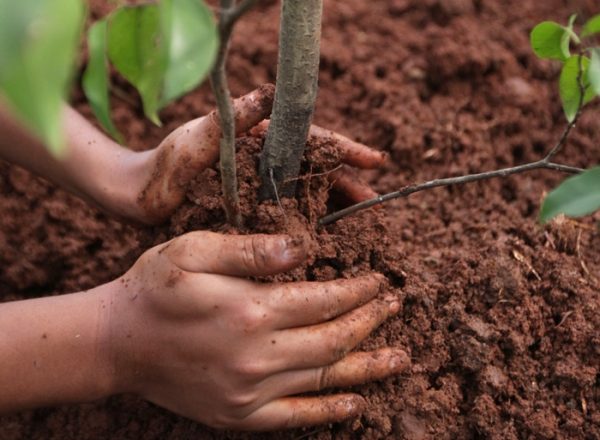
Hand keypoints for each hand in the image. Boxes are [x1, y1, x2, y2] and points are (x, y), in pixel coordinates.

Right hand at [105, 232, 407, 429]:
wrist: (116, 344)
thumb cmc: (155, 288)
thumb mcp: (194, 251)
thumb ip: (251, 250)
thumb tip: (304, 248)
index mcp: (249, 310)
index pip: (324, 299)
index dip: (358, 290)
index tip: (379, 281)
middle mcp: (256, 356)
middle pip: (334, 339)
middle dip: (371, 321)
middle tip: (396, 307)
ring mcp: (249, 392)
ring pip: (324, 378)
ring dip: (367, 366)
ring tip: (401, 358)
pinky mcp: (239, 415)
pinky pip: (296, 417)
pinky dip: (330, 411)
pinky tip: (357, 403)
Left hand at [130, 84, 385, 224]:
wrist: (139, 198)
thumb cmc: (163, 165)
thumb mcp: (197, 138)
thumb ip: (233, 118)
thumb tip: (270, 92)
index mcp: (258, 138)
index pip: (309, 139)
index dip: (343, 149)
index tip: (374, 161)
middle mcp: (263, 161)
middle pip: (314, 168)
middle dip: (345, 180)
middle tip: (373, 198)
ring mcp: (258, 187)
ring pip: (305, 192)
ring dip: (332, 203)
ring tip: (358, 217)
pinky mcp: (251, 210)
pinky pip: (287, 214)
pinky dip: (307, 221)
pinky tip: (324, 236)